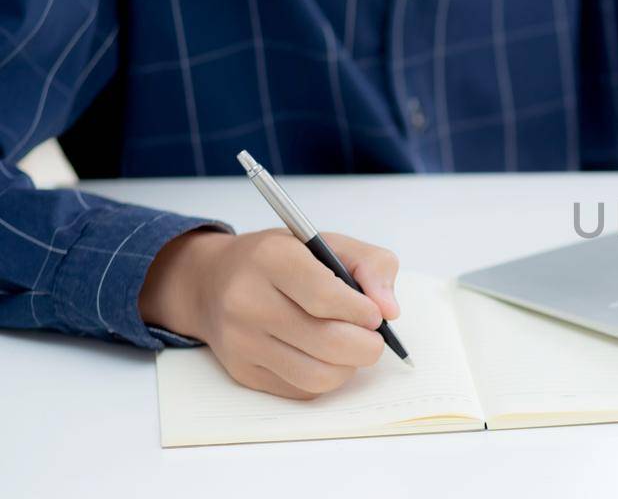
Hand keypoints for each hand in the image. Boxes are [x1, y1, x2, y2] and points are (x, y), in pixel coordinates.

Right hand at [139, 229, 401, 398]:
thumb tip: (390, 310)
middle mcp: (247, 301)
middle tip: (371, 335)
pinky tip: (321, 355)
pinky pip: (303, 390)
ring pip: (319, 375)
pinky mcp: (243, 372)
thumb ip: (371, 264)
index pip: (325, 297)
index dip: (362, 311)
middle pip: (328, 342)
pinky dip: (325, 377)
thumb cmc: (280, 260)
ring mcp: (242, 342)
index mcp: (271, 259)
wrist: (212, 282)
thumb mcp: (326, 242)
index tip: (374, 314)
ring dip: (349, 365)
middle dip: (367, 345)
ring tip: (348, 345)